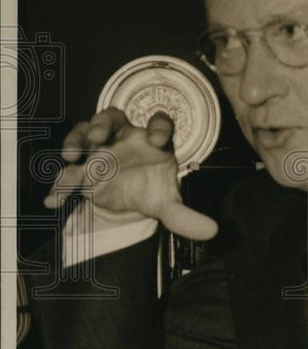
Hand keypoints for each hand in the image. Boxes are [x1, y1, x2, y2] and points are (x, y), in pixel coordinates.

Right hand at [44, 108, 217, 240]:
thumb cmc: (149, 188)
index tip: (157, 139)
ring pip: (83, 132)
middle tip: (97, 137)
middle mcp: (124, 138)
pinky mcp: (81, 165)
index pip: (159, 123)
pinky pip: (66, 169)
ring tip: (71, 157)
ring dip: (75, 141)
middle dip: (102, 123)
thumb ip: (186, 216)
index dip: (159, 126)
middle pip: (112, 117)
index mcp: (151, 141)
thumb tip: (211, 231)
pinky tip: (54, 199)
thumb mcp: (168, 203)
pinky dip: (58, 183)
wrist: (126, 201)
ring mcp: (99, 148)